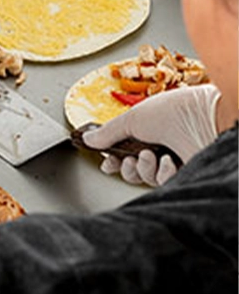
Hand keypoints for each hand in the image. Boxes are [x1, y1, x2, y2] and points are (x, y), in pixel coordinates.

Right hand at [83, 84, 220, 185]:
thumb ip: (107, 132)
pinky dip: (162, 172)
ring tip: (149, 155)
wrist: (205, 119)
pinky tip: (168, 160)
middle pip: (131, 168)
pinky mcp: (184, 174)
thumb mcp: (131, 118)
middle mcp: (160, 146)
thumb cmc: (174, 111)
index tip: (106, 161)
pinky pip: (163, 182)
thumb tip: (87, 140)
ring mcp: (172, 161)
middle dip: (124, 167)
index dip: (112, 158)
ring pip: (145, 177)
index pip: (124, 150)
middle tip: (126, 159)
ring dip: (141, 168)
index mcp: (148, 131)